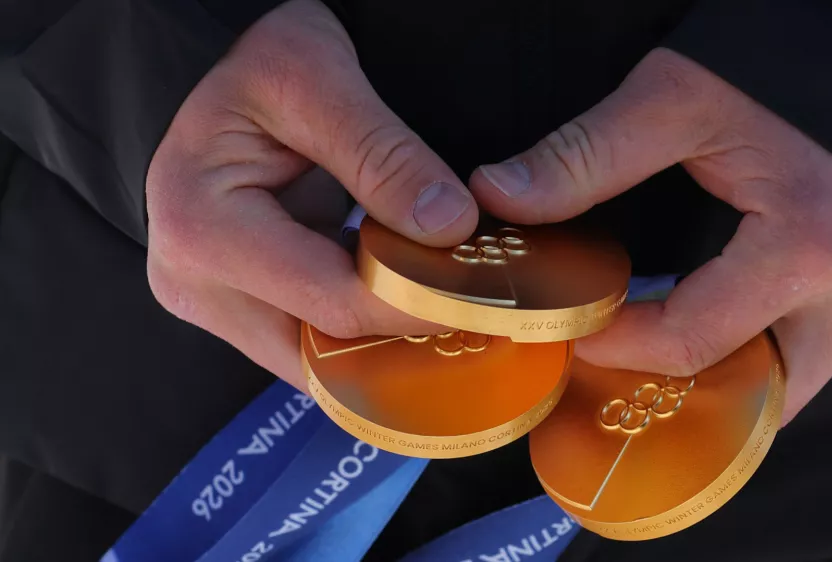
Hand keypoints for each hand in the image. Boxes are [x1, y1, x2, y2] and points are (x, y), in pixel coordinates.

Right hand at [146, 0, 476, 389]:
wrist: (229, 84)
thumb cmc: (259, 69)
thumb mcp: (317, 79)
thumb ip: (383, 153)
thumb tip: (448, 227)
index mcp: (201, 229)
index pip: (331, 302)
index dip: (415, 306)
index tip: (484, 295)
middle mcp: (191, 283)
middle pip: (320, 351)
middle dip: (401, 341)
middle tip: (479, 320)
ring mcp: (210, 304)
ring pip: (314, 364)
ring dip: (383, 348)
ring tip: (452, 319)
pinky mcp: (234, 309)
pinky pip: (307, 345)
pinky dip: (361, 335)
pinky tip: (412, 313)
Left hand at [469, 49, 831, 422]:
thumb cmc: (773, 70)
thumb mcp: (672, 99)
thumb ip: (585, 154)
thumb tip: (497, 194)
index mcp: (810, 248)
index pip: (692, 342)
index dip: (619, 348)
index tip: (570, 332)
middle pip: (746, 394)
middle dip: (673, 393)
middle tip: (609, 366)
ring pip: (780, 392)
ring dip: (713, 390)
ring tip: (649, 360)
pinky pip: (801, 365)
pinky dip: (745, 367)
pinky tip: (697, 342)